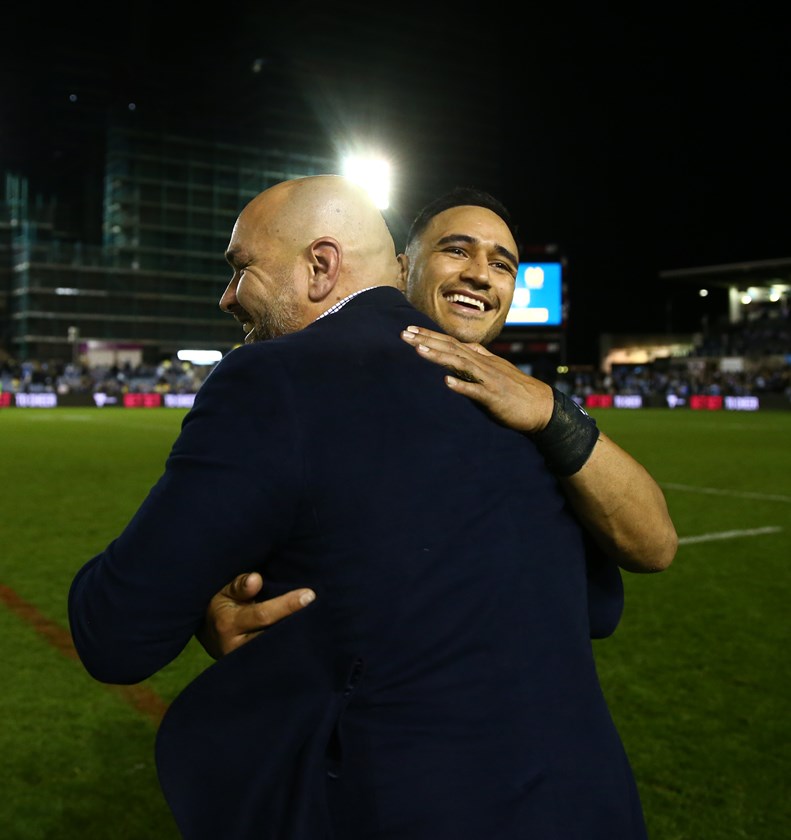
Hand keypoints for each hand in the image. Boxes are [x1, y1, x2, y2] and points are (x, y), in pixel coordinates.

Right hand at [196, 572, 315, 659]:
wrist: (211, 638)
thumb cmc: (223, 608)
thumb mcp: (224, 592)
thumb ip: (240, 585)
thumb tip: (256, 579)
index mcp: (228, 623)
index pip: (263, 615)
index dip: (287, 605)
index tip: (310, 595)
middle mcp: (236, 647)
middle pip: (274, 636)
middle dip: (299, 624)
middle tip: (322, 610)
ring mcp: (246, 663)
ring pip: (278, 652)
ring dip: (298, 638)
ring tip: (320, 623)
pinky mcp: (255, 671)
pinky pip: (277, 661)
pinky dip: (293, 650)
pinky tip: (310, 639)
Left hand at [400, 326, 553, 433]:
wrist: (541, 407)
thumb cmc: (515, 390)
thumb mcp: (496, 369)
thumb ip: (479, 358)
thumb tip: (463, 348)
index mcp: (481, 359)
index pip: (451, 343)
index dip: (430, 335)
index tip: (410, 329)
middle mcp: (483, 365)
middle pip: (451, 348)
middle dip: (427, 340)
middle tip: (403, 334)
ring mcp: (488, 379)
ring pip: (460, 364)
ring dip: (438, 356)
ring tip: (418, 350)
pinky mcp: (493, 396)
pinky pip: (476, 391)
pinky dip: (461, 386)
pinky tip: (446, 382)